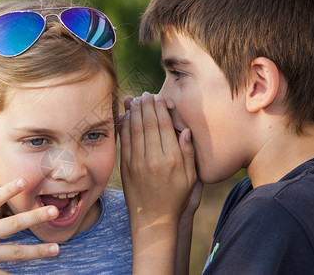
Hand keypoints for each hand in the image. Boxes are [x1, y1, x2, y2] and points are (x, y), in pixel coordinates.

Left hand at [119, 92, 197, 273]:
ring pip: (134, 130)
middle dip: (145, 106)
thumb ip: (188, 153)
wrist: (153, 220)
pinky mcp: (125, 168)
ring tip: (134, 100)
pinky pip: (124, 142)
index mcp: (171, 159)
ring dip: (133, 112)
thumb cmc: (176, 198)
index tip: (157, 98)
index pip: (163, 126)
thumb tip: (184, 130)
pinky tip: (124, 117)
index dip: (159, 109)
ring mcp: (137, 163)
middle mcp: (153, 158)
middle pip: (147, 124)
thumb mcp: (190, 179)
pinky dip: (123, 127)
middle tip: (145, 94)